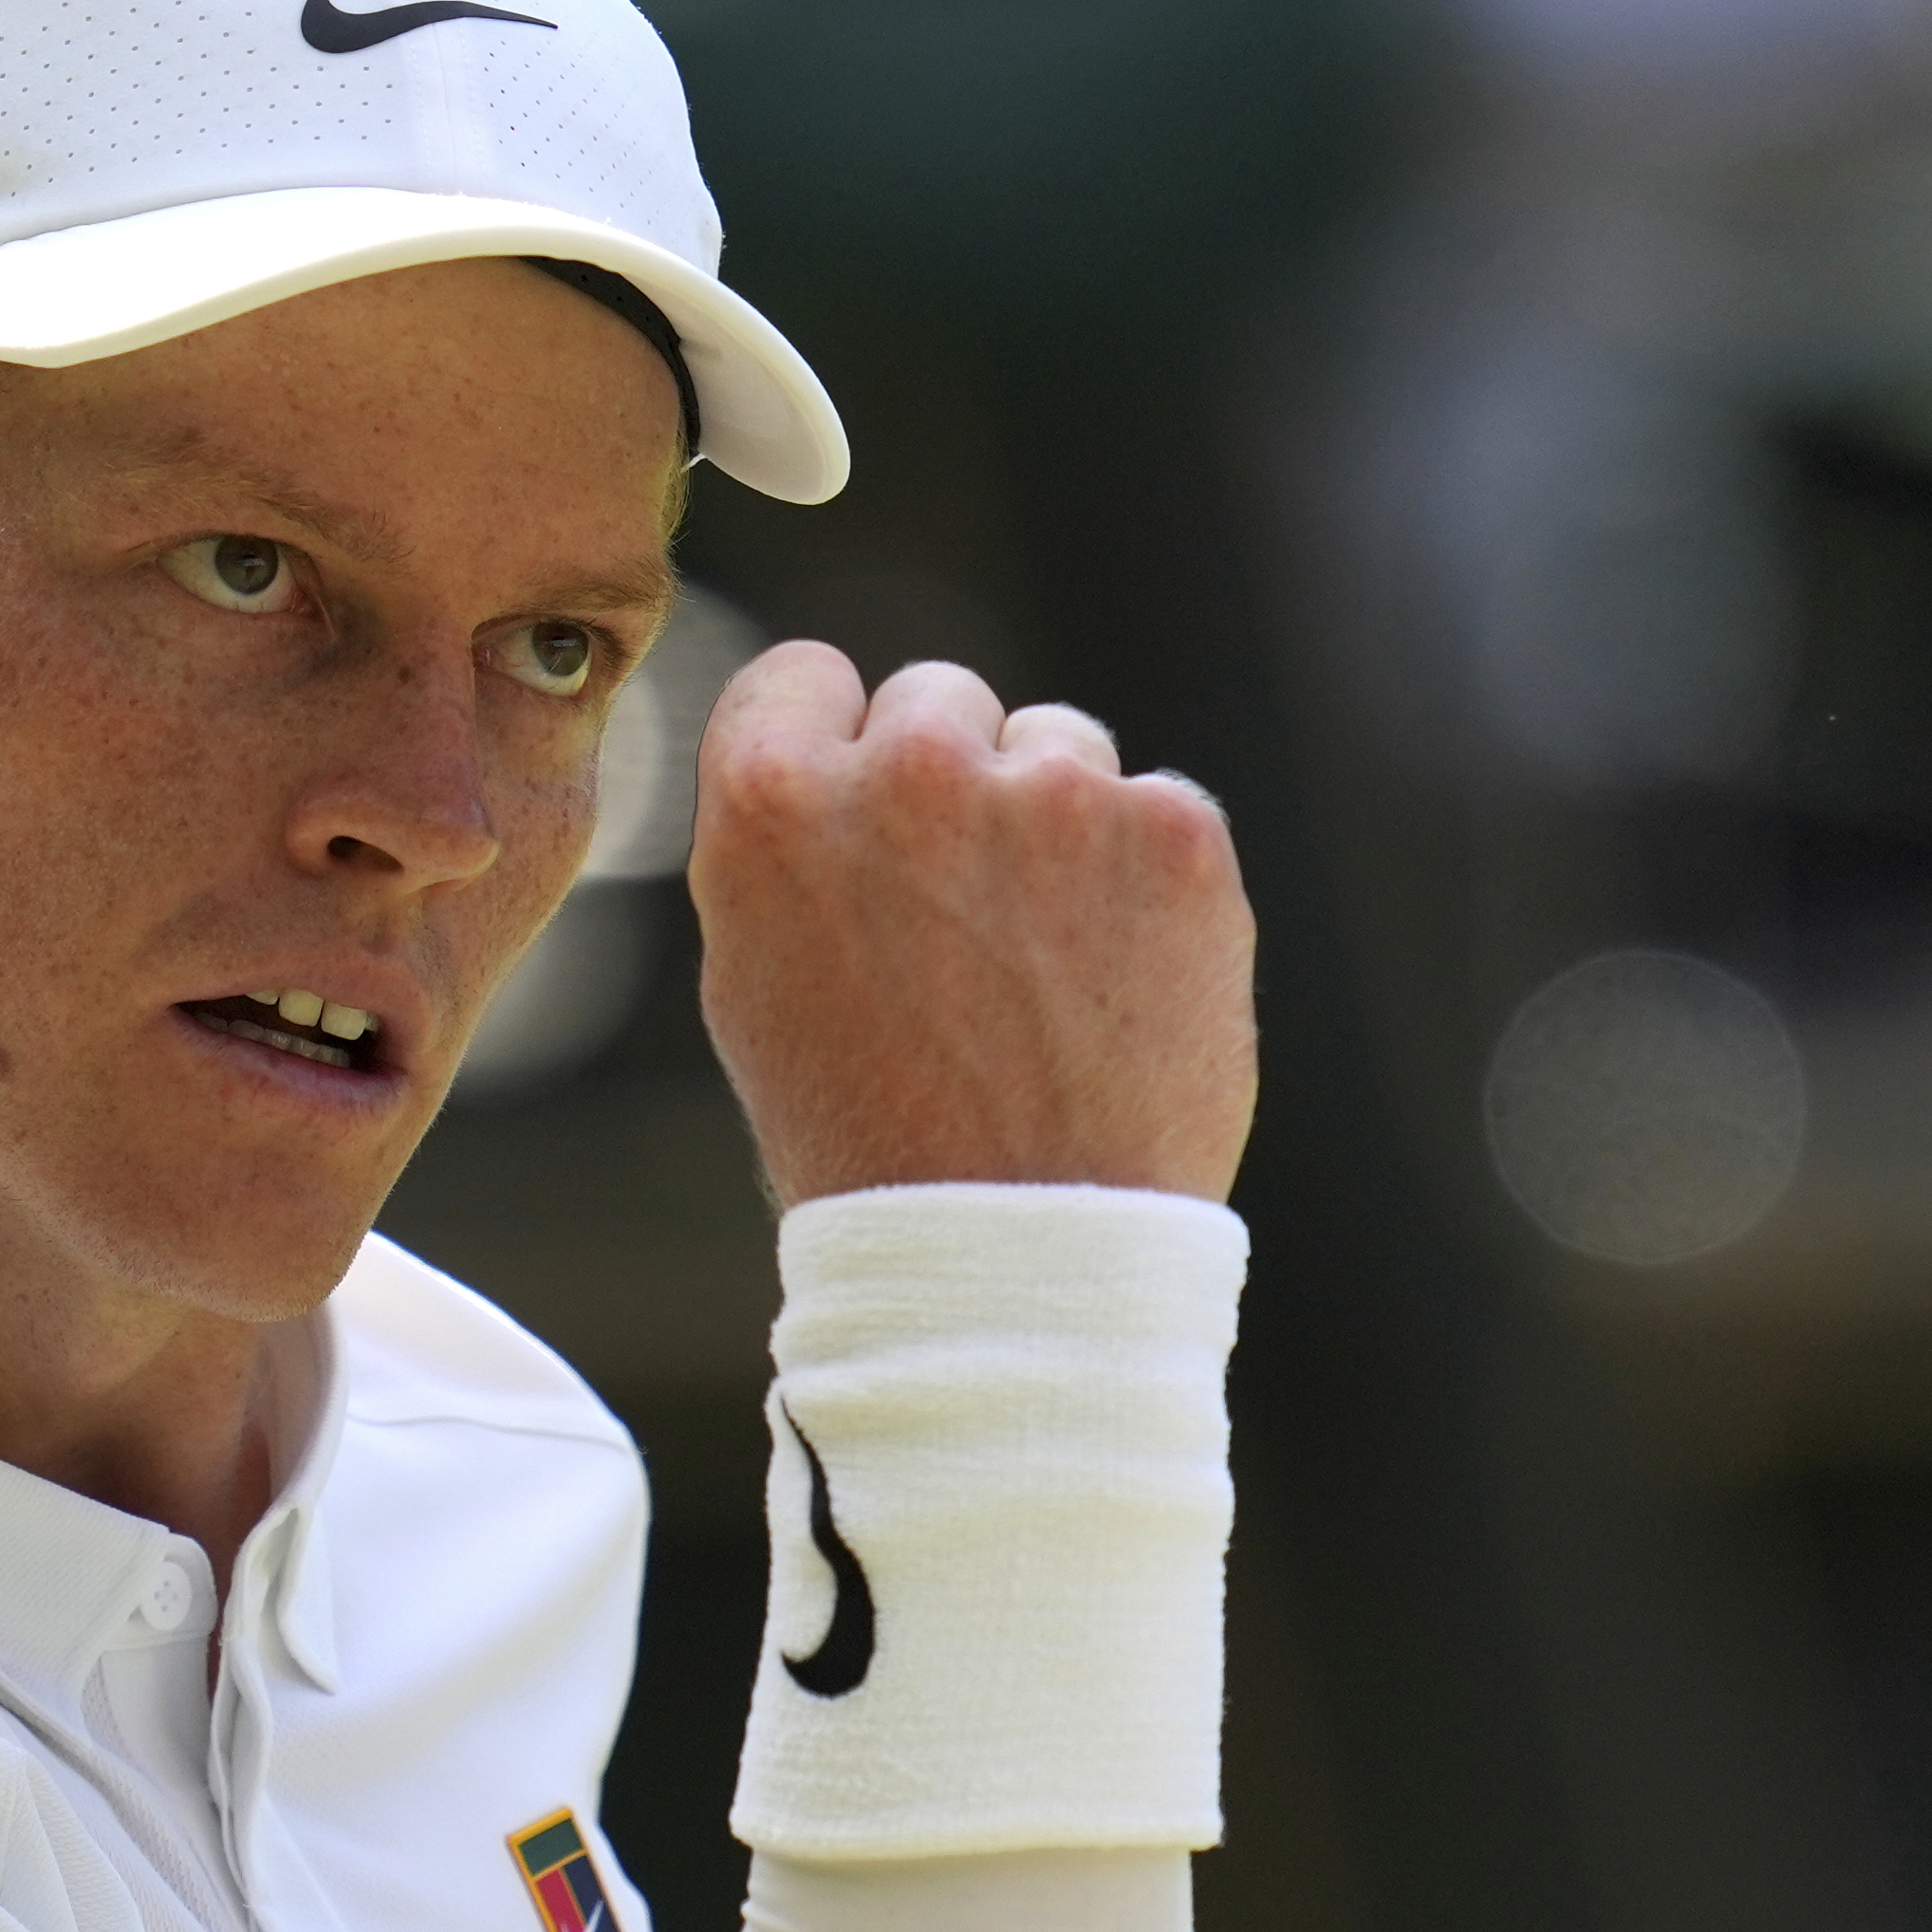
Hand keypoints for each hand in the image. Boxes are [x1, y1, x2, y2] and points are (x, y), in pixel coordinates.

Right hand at [689, 646, 1256, 1208]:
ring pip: (1058, 747)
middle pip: (939, 700)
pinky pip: (1160, 807)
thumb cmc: (869, 1139)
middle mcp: (908, 771)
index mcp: (770, 802)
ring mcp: (1052, 794)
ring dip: (1057, 828)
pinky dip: (1151, 882)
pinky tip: (1119, 984)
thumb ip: (791, 847)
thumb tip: (843, 763)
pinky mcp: (1174, 833)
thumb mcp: (757, 981)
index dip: (834, 744)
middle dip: (953, 783)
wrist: (1018, 1256)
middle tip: (962, 922)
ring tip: (1044, 972)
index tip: (862, 811)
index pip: (804, 675)